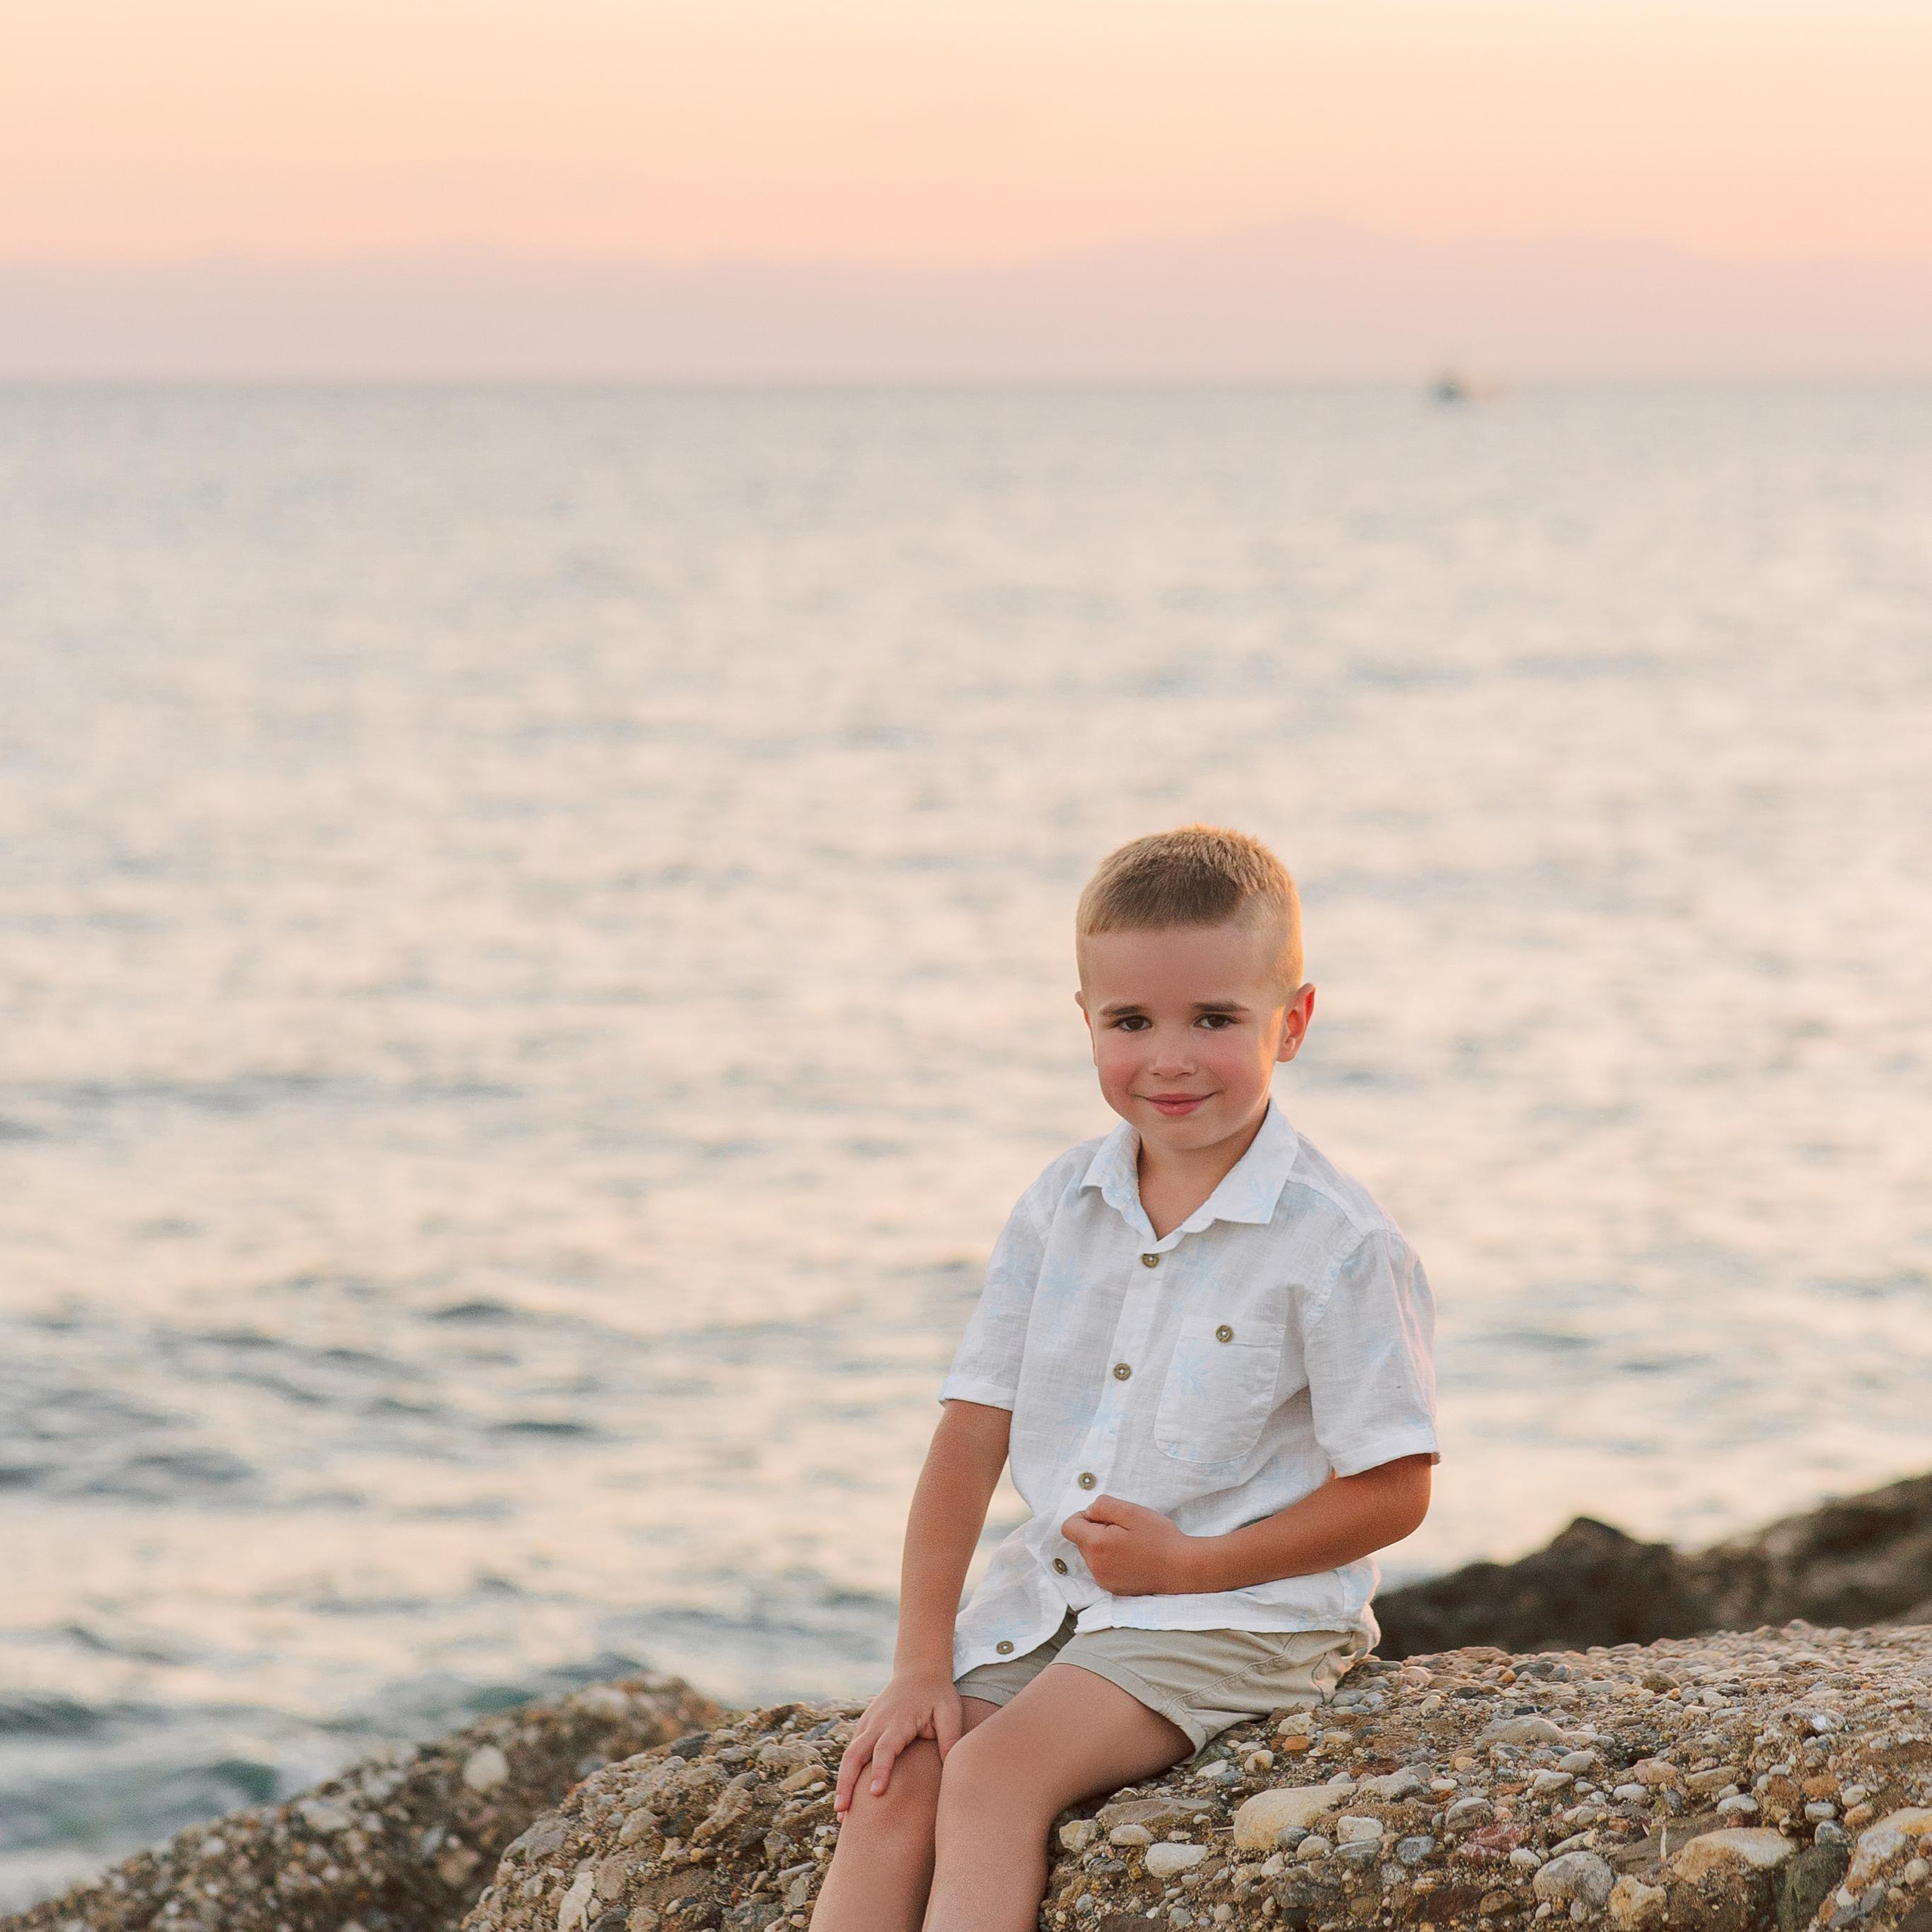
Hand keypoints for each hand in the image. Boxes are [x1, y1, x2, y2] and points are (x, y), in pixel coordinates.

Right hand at [833, 1667, 962, 1814]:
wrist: (920, 1670)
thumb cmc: (938, 1694)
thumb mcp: (950, 1711)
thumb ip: (950, 1737)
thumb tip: (951, 1767)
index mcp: (898, 1720)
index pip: (885, 1748)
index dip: (880, 1770)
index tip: (876, 1794)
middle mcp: (878, 1723)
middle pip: (855, 1754)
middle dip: (847, 1783)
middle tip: (843, 1812)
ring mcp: (868, 1723)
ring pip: (849, 1754)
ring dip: (842, 1782)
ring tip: (841, 1813)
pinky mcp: (865, 1726)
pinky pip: (851, 1751)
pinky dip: (846, 1773)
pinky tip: (846, 1796)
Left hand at [1060, 1494, 1197, 1595]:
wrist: (1182, 1568)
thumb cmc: (1159, 1538)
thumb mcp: (1131, 1511)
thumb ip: (1103, 1506)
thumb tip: (1089, 1512)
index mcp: (1096, 1546)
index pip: (1069, 1526)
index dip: (1084, 1516)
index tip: (1106, 1517)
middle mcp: (1095, 1567)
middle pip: (1081, 1541)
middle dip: (1097, 1531)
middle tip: (1125, 1529)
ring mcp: (1104, 1581)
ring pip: (1092, 1555)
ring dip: (1105, 1546)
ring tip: (1132, 1544)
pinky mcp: (1114, 1589)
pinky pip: (1103, 1568)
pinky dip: (1112, 1560)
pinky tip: (1134, 1557)